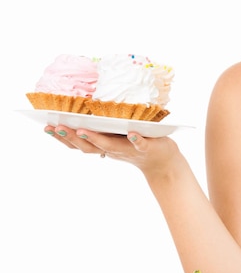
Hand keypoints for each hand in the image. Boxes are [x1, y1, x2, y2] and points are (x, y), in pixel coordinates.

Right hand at [44, 124, 179, 173]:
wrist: (162, 162)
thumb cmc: (136, 144)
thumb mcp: (115, 137)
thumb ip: (101, 129)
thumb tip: (81, 110)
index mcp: (103, 145)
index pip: (78, 144)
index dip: (61, 137)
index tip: (46, 126)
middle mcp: (112, 150)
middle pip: (88, 146)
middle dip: (71, 137)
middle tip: (56, 126)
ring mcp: (129, 150)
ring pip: (109, 146)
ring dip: (96, 139)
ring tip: (83, 130)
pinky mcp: (147, 148)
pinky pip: (141, 144)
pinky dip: (136, 140)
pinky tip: (131, 133)